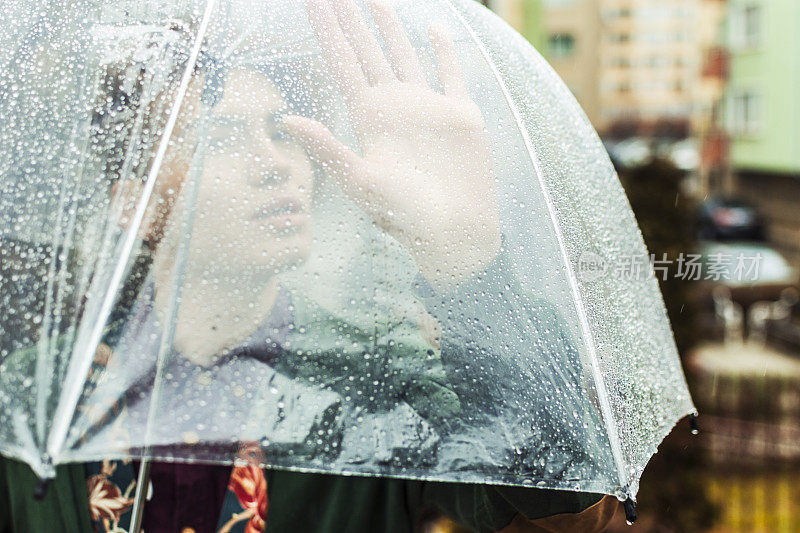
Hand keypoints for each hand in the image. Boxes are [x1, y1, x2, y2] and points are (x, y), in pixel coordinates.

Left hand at [285, 0, 499, 289]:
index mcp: (368, 117)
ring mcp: (426, 107)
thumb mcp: (360, 182)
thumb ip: (327, 149)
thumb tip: (286, 119)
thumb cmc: (405, 216)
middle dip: (350, 16)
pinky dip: (445, 50)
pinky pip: (450, 72)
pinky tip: (436, 27)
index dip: (327, 28)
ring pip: (403, 53)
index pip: (341, 61)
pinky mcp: (459, 114)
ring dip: (388, 24)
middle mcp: (393, 105)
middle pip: (366, 49)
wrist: (455, 232)